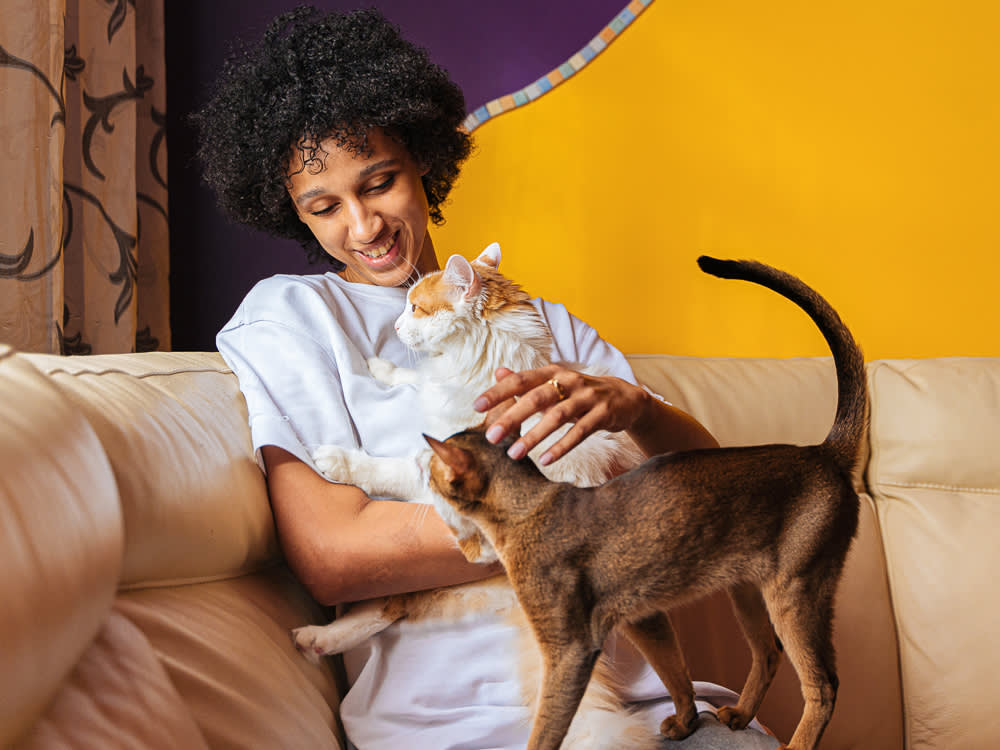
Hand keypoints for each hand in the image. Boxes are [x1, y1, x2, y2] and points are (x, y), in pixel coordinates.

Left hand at [473, 364, 648, 465]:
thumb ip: (526, 381)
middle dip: (512, 418)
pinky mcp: (603, 415)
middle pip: (536, 398)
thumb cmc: (581, 393)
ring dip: (534, 436)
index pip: (521, 379)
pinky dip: (562, 446)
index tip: (477, 407)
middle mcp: (570, 381)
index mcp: (553, 372)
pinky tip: (545, 460)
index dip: (498, 392)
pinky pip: (580, 432)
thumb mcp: (555, 384)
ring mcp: (588, 397)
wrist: (626, 398)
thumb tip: (497, 372)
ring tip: (514, 455)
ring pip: (557, 417)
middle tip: (491, 437)